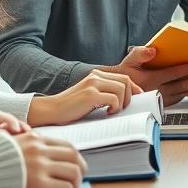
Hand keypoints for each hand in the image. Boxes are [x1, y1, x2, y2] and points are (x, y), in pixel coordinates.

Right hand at [12, 131, 88, 187]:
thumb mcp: (8, 146)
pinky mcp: (38, 184)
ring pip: (74, 172)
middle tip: (76, 180)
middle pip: (74, 156)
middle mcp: (39, 150)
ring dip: (76, 184)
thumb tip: (45, 155)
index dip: (73, 158)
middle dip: (80, 169)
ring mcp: (39, 166)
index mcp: (33, 139)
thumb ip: (26, 146)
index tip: (72, 167)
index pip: (65, 145)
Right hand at [27, 69, 142, 125]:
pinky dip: (115, 108)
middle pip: (126, 81)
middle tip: (121, 108)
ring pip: (122, 89)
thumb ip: (105, 92)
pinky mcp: (90, 95)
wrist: (52, 110)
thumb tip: (128, 98)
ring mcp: (93, 84)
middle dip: (129, 96)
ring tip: (112, 111)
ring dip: (122, 103)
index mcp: (96, 75)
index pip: (124, 77)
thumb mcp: (91, 96)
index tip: (135, 100)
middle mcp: (96, 76)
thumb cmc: (72, 108)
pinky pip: (114, 99)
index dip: (134, 89)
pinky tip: (107, 113)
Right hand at [110, 46, 187, 105]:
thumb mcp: (129, 60)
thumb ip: (140, 53)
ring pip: (180, 94)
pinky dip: (185, 95)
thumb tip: (153, 50)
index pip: (174, 73)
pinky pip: (176, 100)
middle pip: (181, 85)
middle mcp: (156, 92)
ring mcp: (158, 100)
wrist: (118, 90)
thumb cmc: (125, 73)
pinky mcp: (159, 105)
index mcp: (150, 80)